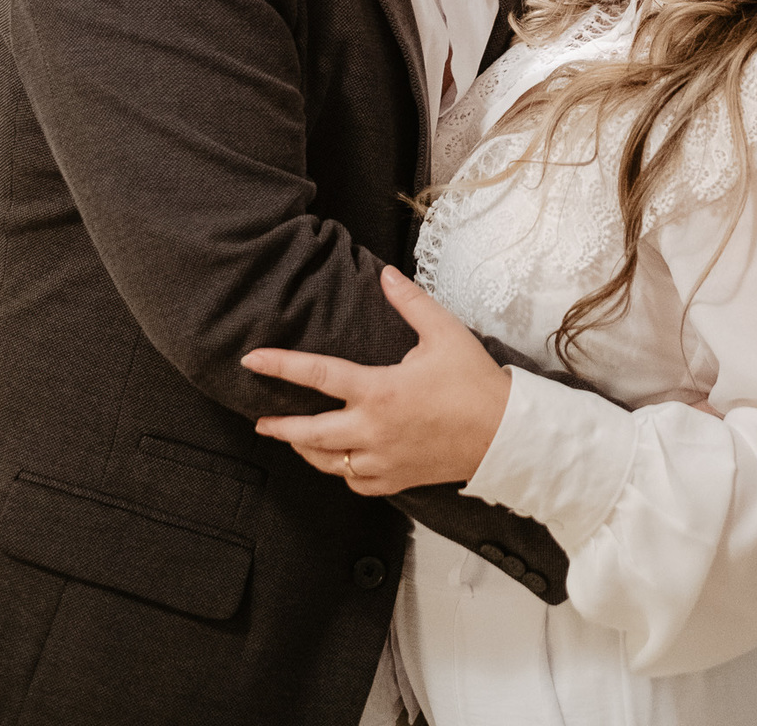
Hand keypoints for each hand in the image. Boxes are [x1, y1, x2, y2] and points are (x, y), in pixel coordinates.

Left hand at [241, 266, 511, 494]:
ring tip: (293, 438)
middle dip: (280, 426)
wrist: (504, 434)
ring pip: (328, 462)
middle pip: (309, 433)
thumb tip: (385, 274)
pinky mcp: (396, 480)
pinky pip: (355, 481)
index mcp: (379, 391)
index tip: (252, 360)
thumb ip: (410, 302)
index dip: (280, 365)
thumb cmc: (474, 382)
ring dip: (306, 449)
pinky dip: (340, 471)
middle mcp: (372, 430)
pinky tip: (338, 461)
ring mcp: (382, 460)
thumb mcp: (443, 332)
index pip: (317, 375)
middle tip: (260, 420)